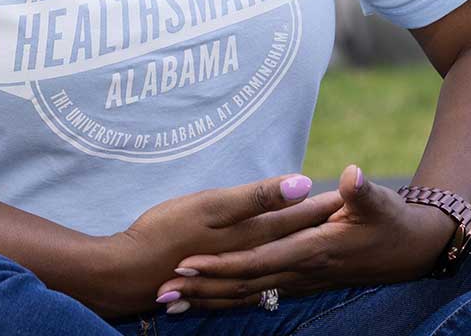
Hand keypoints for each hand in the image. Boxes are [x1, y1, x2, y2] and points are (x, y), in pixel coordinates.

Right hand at [80, 174, 341, 318]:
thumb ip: (258, 197)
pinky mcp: (214, 284)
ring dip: (295, 251)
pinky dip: (269, 279)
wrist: (125, 273)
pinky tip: (275, 280)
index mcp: (250, 235)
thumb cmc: (164, 232)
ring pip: (275, 264)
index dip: (319, 206)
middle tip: (342, 214)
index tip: (345, 196)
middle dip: (314, 227)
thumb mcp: (212, 207)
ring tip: (318, 239)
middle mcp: (247, 257)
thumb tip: (302, 184)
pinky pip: (253, 286)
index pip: (295, 218)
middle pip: (289, 241)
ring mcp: (231, 274)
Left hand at [158, 166, 456, 312]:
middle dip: (203, 288)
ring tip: (170, 304)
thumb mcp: (381, 203)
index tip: (189, 263)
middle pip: (244, 284)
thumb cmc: (394, 222)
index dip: (224, 264)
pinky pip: (259, 296)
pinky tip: (205, 303)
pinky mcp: (301, 282)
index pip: (259, 260)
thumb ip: (362, 192)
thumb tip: (353, 175)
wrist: (411, 251)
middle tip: (163, 290)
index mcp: (313, 249)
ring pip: (248, 296)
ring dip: (209, 300)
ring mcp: (301, 280)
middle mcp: (302, 271)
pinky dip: (229, 301)